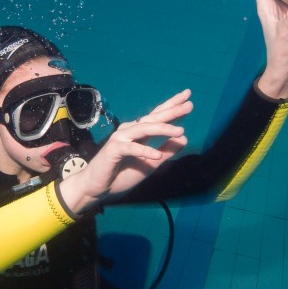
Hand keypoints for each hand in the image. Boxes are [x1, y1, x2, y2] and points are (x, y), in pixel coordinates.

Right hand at [59, 89, 192, 213]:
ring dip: (162, 129)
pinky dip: (145, 151)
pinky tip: (157, 154)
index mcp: (139, 133)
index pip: (157, 117)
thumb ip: (166, 151)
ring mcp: (121, 138)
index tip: (188, 99)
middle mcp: (130, 131)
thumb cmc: (121, 175)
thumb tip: (184, 138)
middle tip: (189, 104)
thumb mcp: (151, 165)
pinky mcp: (114, 150)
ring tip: (180, 131)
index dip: (172, 107)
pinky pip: (132, 148)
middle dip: (171, 111)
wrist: (98, 189)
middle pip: (153, 118)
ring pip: (144, 129)